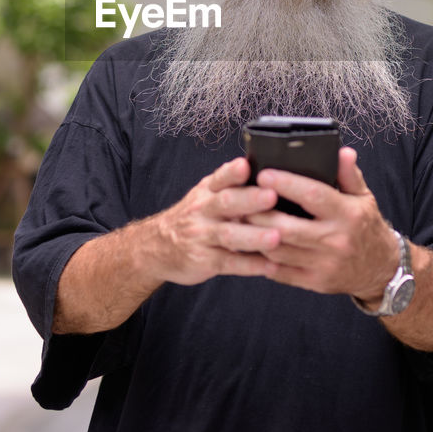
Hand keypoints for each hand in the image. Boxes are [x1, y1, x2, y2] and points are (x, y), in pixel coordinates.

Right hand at [146, 156, 280, 285]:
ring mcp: (201, 236)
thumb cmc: (193, 218)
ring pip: (228, 235)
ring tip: (276, 237)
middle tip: (272, 196)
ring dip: (253, 236)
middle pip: (225, 203)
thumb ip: (231, 186)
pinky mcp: (203, 261)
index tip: (246, 166)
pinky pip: (228, 263)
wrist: (156, 247)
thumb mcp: (205, 196)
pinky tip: (271, 265)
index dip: (232, 172)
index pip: (220, 178)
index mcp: (207, 191)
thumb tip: (270, 174)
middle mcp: (202, 211)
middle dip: (250, 199)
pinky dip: (250, 265)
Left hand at [246, 147, 396, 300]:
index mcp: (347, 215)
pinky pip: (280, 272)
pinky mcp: (315, 282)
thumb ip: (349, 174)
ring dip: (255, 236)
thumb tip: (342, 151)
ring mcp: (324, 264)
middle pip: (288, 227)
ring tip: (240, 220)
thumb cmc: (366, 226)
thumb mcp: (363, 197)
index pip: (314, 196)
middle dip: (260, 214)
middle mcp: (336, 240)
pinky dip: (262, 259)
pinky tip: (251, 245)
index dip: (287, 184)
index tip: (263, 174)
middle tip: (241, 200)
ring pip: (279, 251)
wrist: (380, 269)